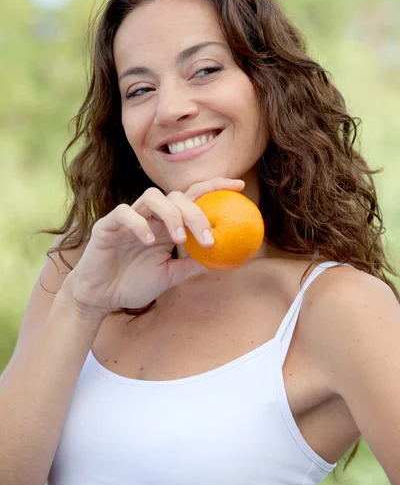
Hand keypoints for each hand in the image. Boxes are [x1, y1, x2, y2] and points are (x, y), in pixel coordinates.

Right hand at [64, 177, 244, 318]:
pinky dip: (139, 224)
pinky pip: (124, 213)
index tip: (240, 186)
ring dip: (171, 215)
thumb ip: (193, 264)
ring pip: (152, 196)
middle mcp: (150, 216)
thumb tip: (225, 257)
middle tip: (207, 237)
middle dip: (196, 212)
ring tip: (178, 240)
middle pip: (176, 195)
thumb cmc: (134, 284)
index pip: (192, 196)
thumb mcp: (171, 276)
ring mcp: (128, 219)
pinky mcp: (107, 226)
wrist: (100, 298)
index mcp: (165, 223)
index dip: (215, 186)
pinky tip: (149, 241)